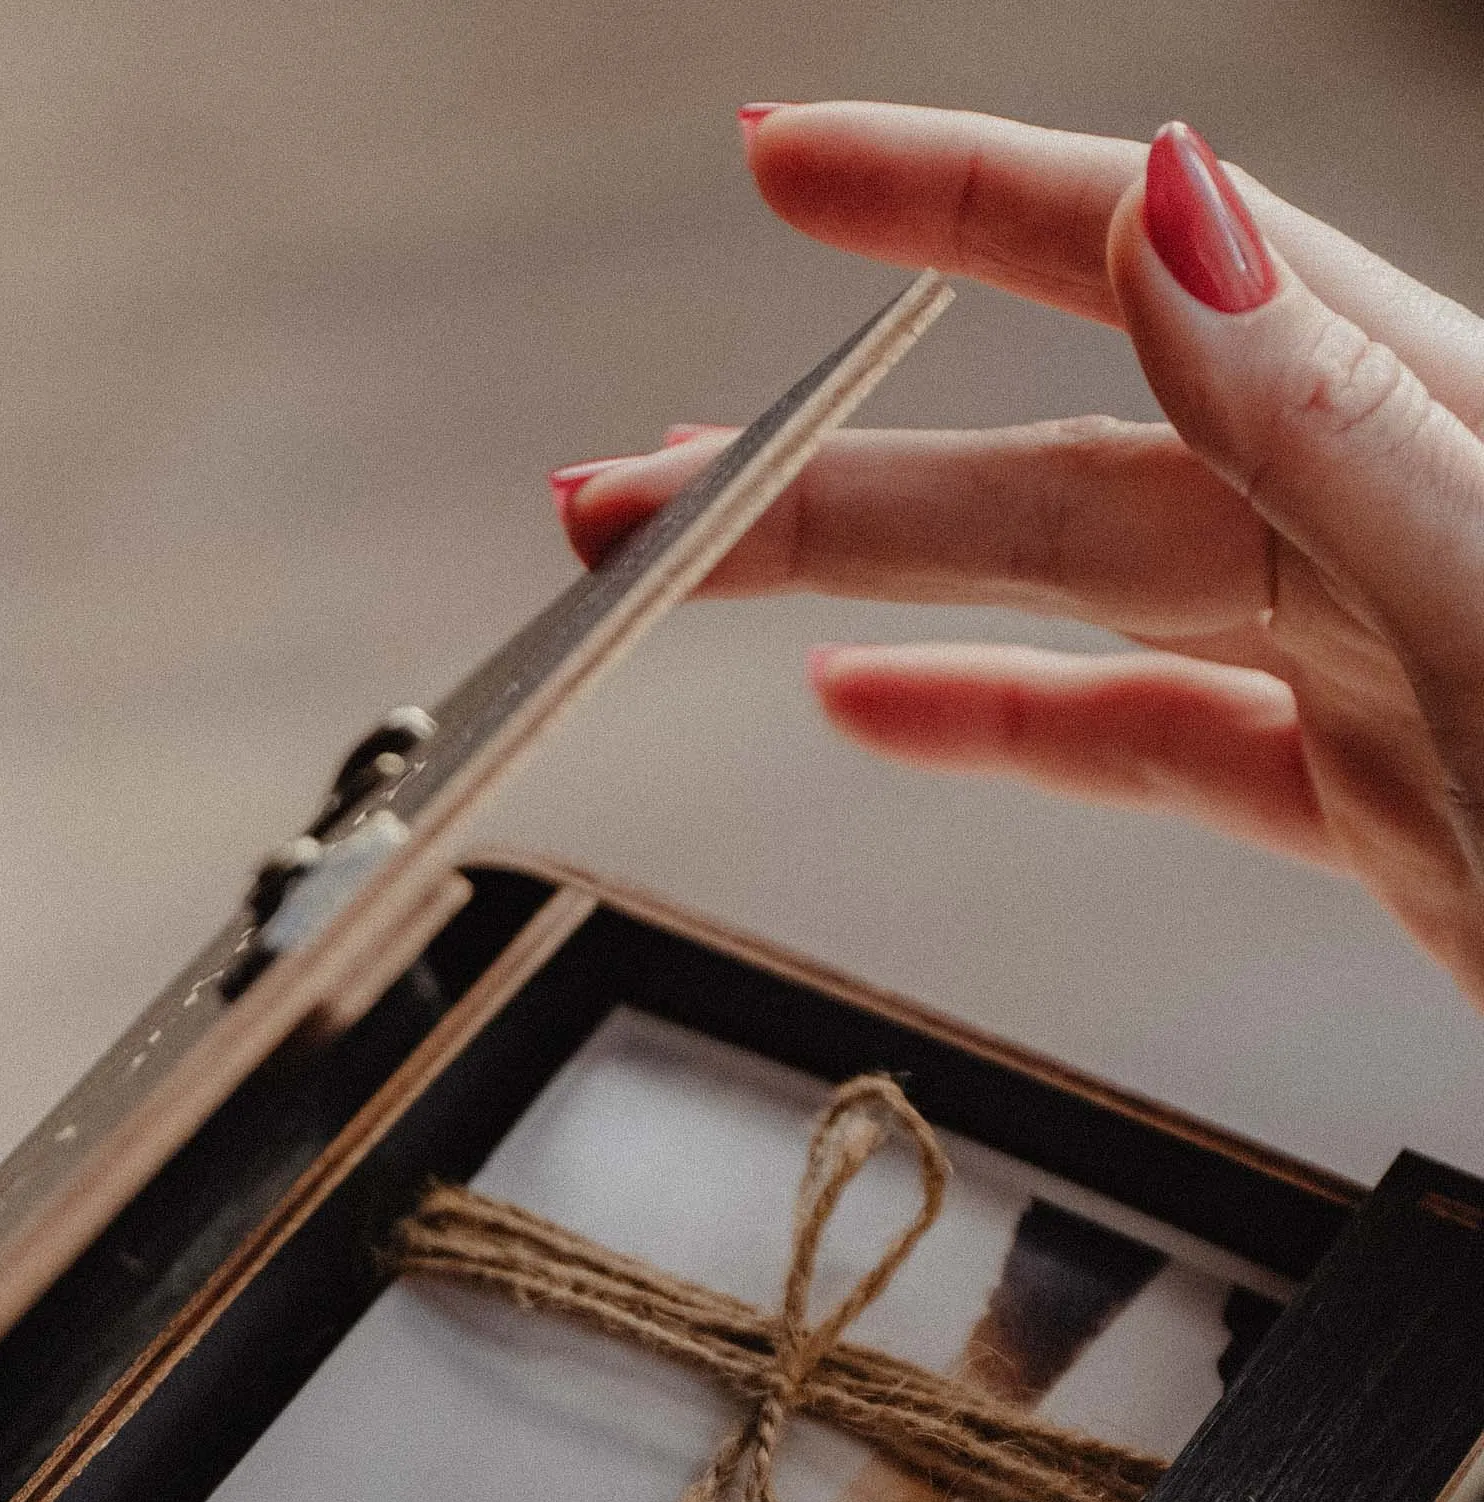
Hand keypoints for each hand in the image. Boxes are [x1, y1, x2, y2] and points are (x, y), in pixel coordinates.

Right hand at [550, 106, 1483, 1003]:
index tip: (787, 169)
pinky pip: (1145, 742)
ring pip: (1075, 596)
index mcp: (1418, 424)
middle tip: (631, 489)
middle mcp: (1381, 513)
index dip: (953, 201)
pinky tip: (885, 708)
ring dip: (877, 587)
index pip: (1144, 252)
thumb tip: (1173, 221)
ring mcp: (1369, 658)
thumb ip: (1331, 428)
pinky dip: (1002, 727)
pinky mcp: (1370, 798)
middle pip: (1056, 453)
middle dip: (827, 465)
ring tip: (705, 584)